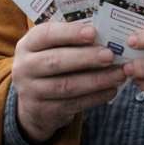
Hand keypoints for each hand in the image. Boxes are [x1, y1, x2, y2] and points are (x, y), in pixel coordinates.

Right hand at [11, 22, 125, 143]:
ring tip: (119, 74)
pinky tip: (111, 90)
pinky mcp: (43, 112)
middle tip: (110, 55)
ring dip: (96, 80)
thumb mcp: (52, 48)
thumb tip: (106, 34)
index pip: (45, 34)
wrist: (32, 103)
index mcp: (28, 44)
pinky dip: (95, 98)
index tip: (93, 32)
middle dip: (86, 58)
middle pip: (55, 61)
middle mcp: (24, 67)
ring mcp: (31, 92)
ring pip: (67, 86)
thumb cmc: (50, 63)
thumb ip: (71, 40)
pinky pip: (73, 104)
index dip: (69, 33)